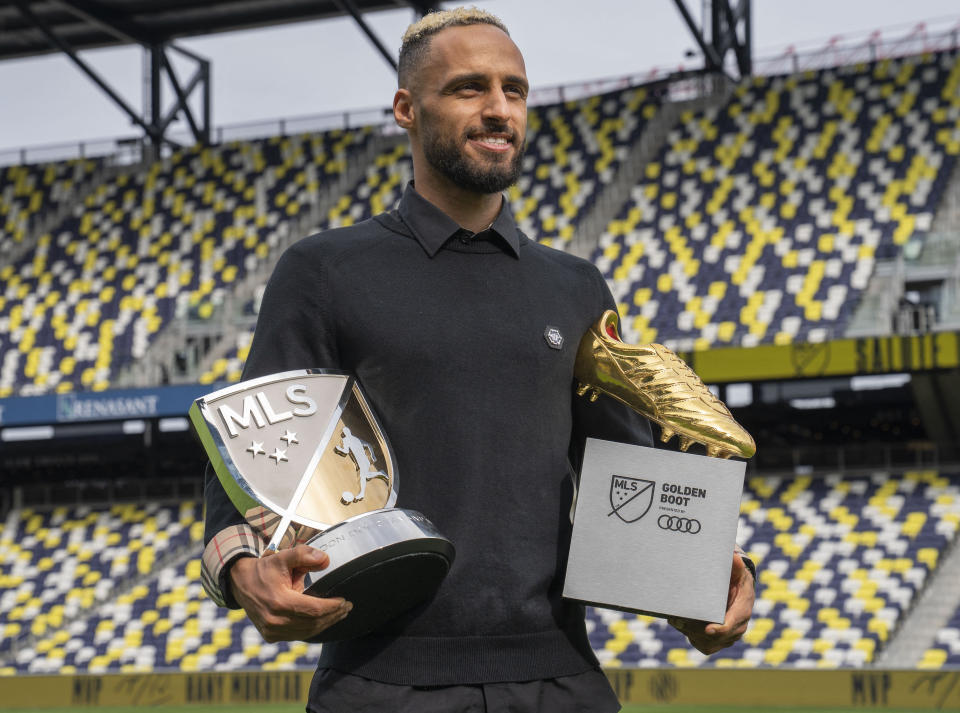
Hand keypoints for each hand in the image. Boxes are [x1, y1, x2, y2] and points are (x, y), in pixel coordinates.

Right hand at [229, 544, 352, 641]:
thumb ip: (304, 555)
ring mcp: (272, 631)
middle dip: (333, 615)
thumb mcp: (283, 557)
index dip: (332, 606)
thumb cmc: (264, 570)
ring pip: (307, 632)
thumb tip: (326, 560)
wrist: (240, 583)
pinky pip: (298, 635)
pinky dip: (313, 628)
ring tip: (340, 614)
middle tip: (347, 607)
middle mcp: (275, 620)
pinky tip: (324, 621)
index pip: (314, 609)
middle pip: (313, 623)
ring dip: (326, 624)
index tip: (345, 601)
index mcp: (279, 602)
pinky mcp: (271, 636)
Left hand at [668, 553, 754, 654]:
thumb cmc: (735, 579)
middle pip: (716, 636)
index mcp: (742, 611)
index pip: (733, 623)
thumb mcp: (737, 570)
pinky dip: (690, 636)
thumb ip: (734, 565)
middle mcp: (737, 628)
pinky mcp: (717, 641)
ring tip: (676, 619)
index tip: (708, 628)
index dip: (721, 628)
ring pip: (707, 643)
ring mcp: (727, 637)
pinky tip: (680, 623)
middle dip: (696, 629)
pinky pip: (703, 645)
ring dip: (690, 633)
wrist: (738, 592)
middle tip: (677, 619)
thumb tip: (733, 556)